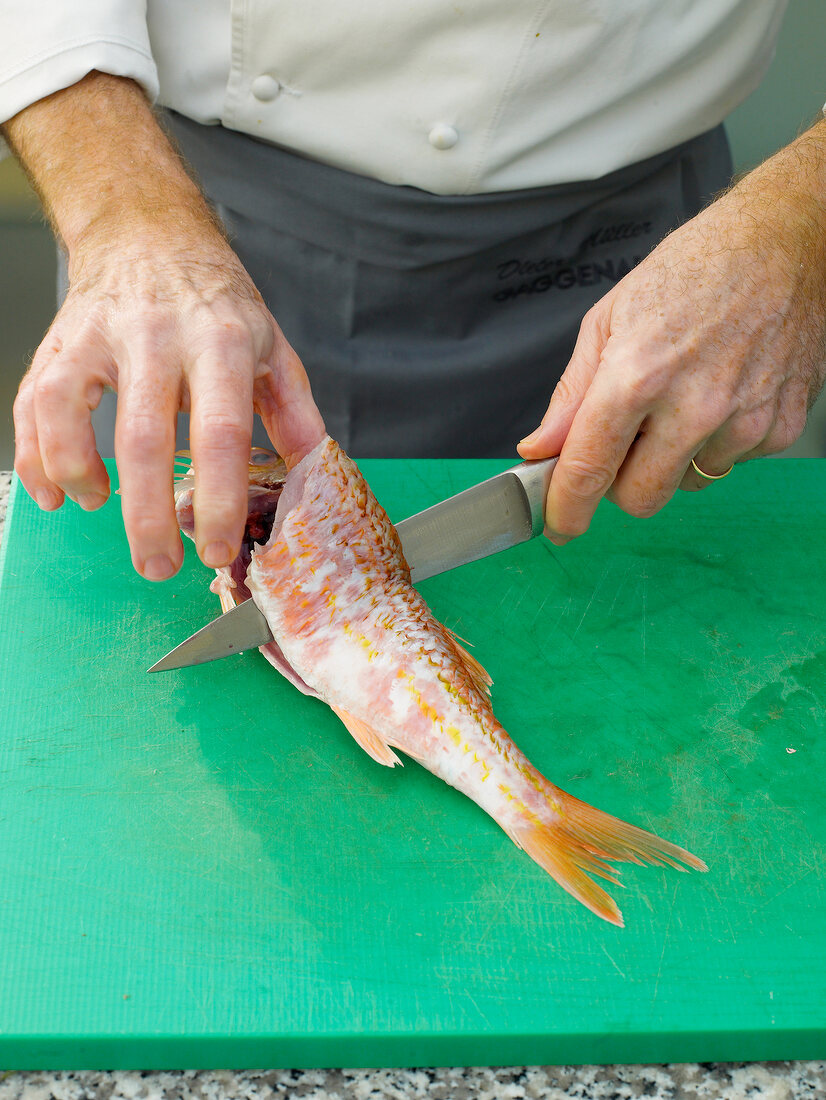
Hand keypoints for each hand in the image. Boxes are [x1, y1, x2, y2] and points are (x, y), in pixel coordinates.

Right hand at [13, 225, 324, 579]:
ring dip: (80, 476)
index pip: (222, 433)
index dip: (219, 500)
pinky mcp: (60, 341)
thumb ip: (294, 412)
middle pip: (144, 438)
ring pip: (70, 414)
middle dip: (147, 517)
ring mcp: (101, 335)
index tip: (218, 549)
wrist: (152, 234)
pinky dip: (38, 456)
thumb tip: (315, 473)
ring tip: (101, 509)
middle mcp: (158, 335)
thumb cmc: (217, 300)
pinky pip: (32, 404)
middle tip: (158, 565)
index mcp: (222, 343)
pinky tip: (59, 491)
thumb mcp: (272, 346)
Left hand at [518, 120, 825, 543]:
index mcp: (637, 375)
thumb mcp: (609, 319)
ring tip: (682, 398)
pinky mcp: (779, 427)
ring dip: (673, 459)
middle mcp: (693, 406)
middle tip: (623, 444)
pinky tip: (722, 393)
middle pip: (640, 498)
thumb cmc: (693, 270)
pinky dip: (717, 442)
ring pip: (687, 483)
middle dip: (620, 484)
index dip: (566, 508)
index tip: (559, 526)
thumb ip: (572, 395)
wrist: (782, 243)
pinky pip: (730, 463)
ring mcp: (743, 420)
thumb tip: (541, 448)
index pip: (589, 469)